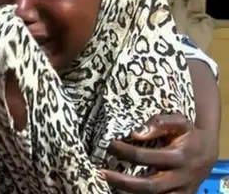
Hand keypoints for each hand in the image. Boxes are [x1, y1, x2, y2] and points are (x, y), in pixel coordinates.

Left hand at [102, 113, 216, 193]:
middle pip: (149, 185)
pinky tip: (123, 192)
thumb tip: (135, 133)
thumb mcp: (178, 122)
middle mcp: (181, 177)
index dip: (125, 152)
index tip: (110, 145)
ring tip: (109, 184)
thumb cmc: (187, 134)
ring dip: (129, 193)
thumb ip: (159, 123)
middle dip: (123, 180)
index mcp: (179, 156)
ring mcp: (182, 190)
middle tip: (102, 172)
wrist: (207, 153)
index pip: (146, 157)